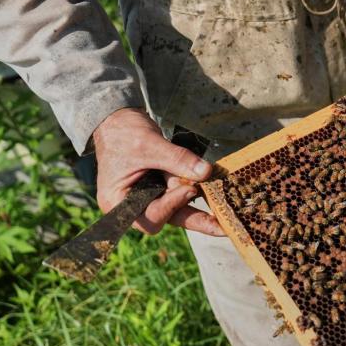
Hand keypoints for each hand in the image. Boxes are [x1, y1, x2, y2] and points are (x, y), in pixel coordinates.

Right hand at [92, 108, 221, 235]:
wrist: (118, 119)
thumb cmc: (123, 132)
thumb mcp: (149, 145)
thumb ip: (177, 159)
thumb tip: (205, 172)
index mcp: (118, 203)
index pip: (151, 217)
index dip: (172, 205)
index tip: (190, 189)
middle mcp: (134, 206)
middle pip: (168, 218)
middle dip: (197, 219)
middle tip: (223, 225)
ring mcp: (149, 197)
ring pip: (179, 208)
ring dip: (202, 206)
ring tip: (227, 210)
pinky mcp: (161, 187)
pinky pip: (181, 192)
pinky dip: (197, 189)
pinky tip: (218, 192)